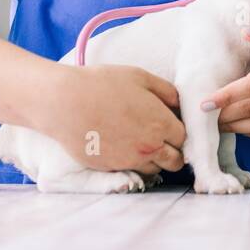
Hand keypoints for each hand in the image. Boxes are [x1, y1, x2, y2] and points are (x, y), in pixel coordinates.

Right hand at [41, 64, 186, 174]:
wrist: (65, 101)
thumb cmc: (103, 84)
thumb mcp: (141, 77)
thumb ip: (167, 92)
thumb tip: (179, 105)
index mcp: (161, 124)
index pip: (184, 138)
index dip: (179, 131)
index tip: (172, 125)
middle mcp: (149, 147)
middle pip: (175, 161)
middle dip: (174, 152)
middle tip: (163, 140)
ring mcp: (129, 161)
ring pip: (154, 170)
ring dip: (154, 160)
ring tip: (142, 144)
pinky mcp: (109, 168)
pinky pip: (130, 172)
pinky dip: (131, 164)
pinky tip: (122, 147)